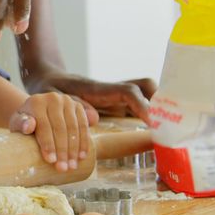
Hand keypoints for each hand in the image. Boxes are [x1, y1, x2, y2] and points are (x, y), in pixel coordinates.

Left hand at [9, 92, 89, 171]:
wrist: (36, 111)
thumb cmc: (24, 122)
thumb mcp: (17, 123)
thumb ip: (20, 124)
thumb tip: (28, 126)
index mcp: (36, 102)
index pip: (44, 125)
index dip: (48, 144)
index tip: (50, 161)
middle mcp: (53, 98)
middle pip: (60, 128)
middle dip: (62, 150)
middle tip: (62, 168)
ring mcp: (67, 101)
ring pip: (73, 128)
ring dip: (74, 149)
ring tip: (72, 166)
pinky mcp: (78, 106)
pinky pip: (83, 125)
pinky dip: (84, 142)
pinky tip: (82, 156)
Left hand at [26, 68, 156, 120]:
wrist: (46, 80)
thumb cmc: (48, 88)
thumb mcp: (51, 95)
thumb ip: (71, 105)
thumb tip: (93, 119)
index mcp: (97, 88)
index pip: (127, 92)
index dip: (142, 105)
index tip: (153, 121)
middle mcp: (112, 91)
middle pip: (144, 86)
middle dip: (159, 100)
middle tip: (168, 125)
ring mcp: (116, 98)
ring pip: (145, 94)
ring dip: (158, 108)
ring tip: (167, 132)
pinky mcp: (116, 105)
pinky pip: (138, 107)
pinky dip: (149, 116)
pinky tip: (155, 134)